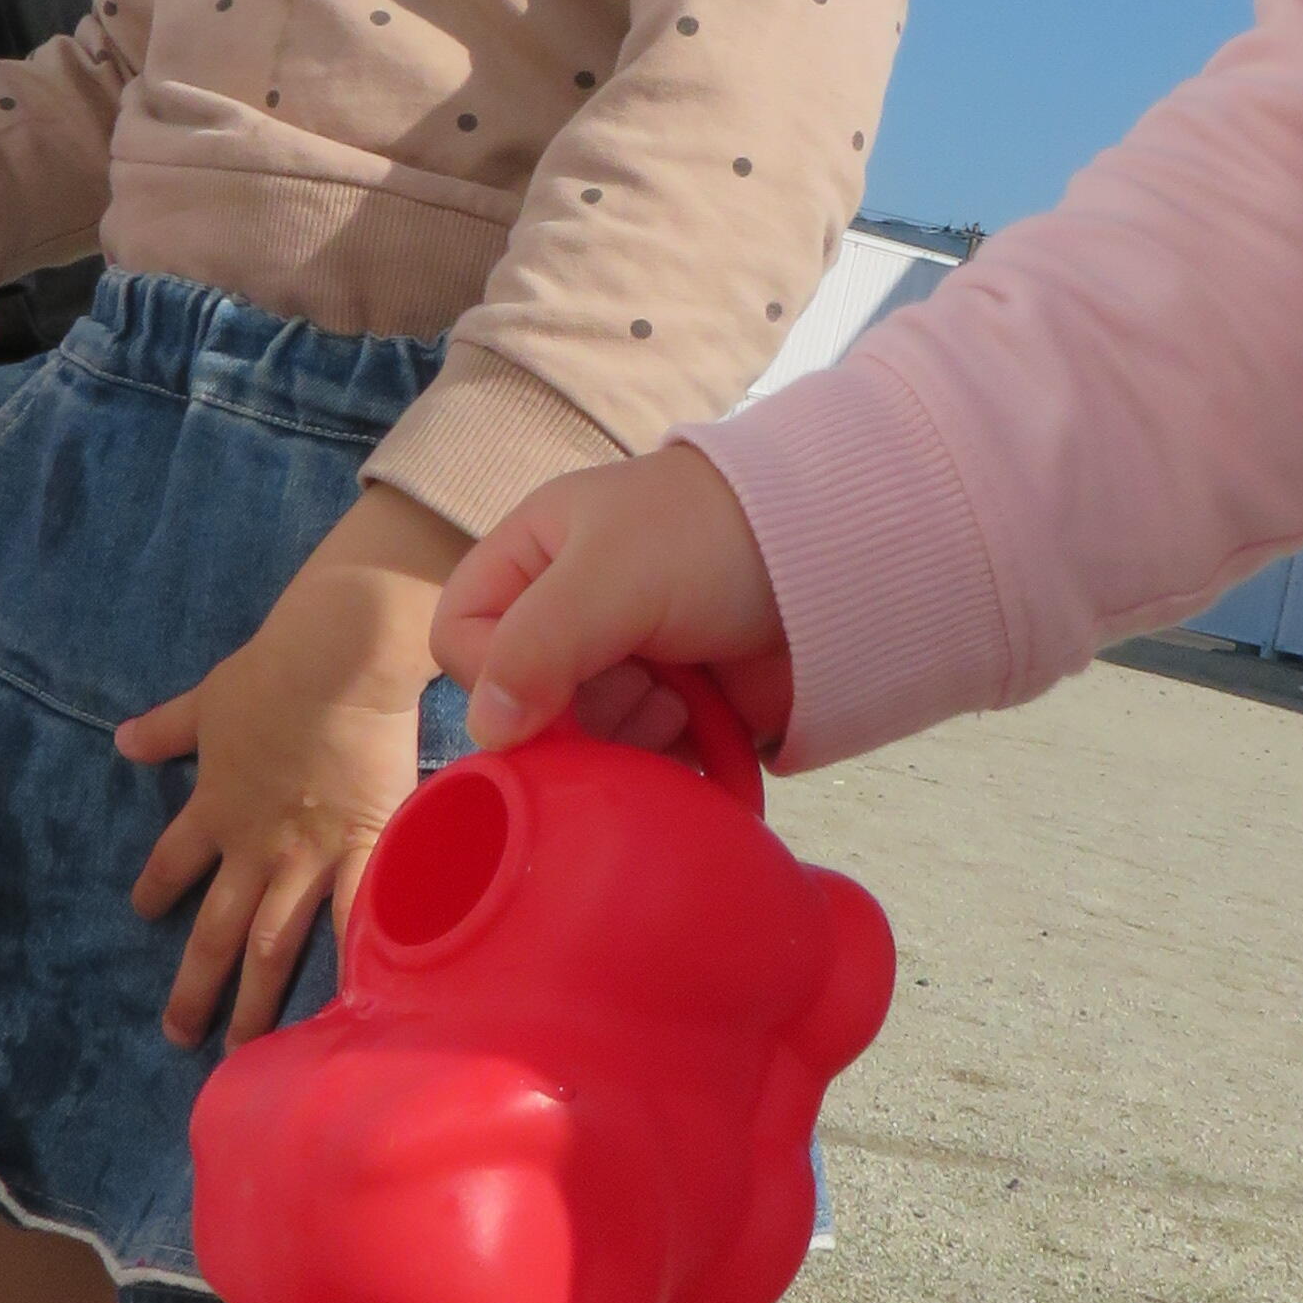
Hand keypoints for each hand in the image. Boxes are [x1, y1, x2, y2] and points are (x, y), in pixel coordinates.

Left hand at [117, 493, 455, 1042]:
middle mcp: (253, 848)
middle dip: (196, 986)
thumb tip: (121, 741)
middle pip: (216, 930)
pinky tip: (350, 1016)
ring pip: (275, 945)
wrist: (339, 660)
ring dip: (257, 1001)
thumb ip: (167, 729)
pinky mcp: (364, 853)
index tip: (144, 915)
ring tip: (247, 1051)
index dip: (156, 889)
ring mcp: (307, 859)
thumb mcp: (208, 698)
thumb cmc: (274, 671)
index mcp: (213, 808)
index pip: (171, 862)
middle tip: (178, 1037)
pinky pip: (357, 922)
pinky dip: (353, 968)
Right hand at [430, 441, 791, 755]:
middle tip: (641, 691)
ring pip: (585, 742)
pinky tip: (699, 734)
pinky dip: (666, 764)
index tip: (554, 680)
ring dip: (628, 739)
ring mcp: (629, 663)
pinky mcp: (681, 708)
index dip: (493, 669)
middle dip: (579, 712)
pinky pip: (644, 762)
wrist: (840, 550)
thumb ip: (538, 645)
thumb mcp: (611, 574)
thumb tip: (486, 731)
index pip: (462, 633)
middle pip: (525, 703)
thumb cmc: (714, 538)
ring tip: (679, 703)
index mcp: (536, 556)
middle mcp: (573, 612)